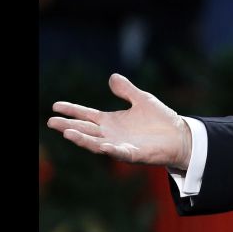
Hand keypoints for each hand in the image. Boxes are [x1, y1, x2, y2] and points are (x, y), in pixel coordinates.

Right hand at [47, 73, 191, 170]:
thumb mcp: (142, 100)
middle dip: (68, 126)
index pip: (87, 115)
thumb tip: (112, 77)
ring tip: (67, 133)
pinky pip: (118, 152)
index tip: (55, 105)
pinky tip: (102, 146)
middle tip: (51, 121)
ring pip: (96, 143)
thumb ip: (126, 90)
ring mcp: (120, 145)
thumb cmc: (161, 120)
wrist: (181, 136)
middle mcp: (112, 134)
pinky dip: (109, 149)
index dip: (72, 110)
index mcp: (112, 121)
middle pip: (85, 129)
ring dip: (82, 139)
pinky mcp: (133, 154)